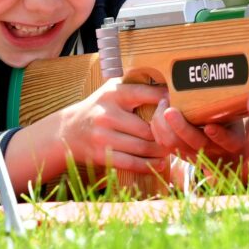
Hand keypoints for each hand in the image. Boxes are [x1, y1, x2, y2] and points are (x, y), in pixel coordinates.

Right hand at [54, 78, 173, 177]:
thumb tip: (170, 82)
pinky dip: (149, 165)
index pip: (147, 95)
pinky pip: (131, 163)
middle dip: (166, 134)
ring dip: (161, 151)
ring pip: (143, 147)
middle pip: (148, 128)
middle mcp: (107, 114)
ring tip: (171, 149)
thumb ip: (136, 84)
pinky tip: (161, 163)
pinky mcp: (101, 154)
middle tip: (179, 136)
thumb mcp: (112, 90)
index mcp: (114, 94)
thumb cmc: (99, 108)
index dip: (167, 101)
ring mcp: (103, 136)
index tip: (180, 106)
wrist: (68, 131)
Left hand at [151, 105, 248, 179]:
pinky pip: (165, 144)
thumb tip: (234, 75)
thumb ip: (235, 102)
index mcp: (233, 142)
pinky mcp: (181, 153)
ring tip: (163, 103)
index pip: (227, 141)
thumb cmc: (235, 125)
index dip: (219, 135)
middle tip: (169, 110)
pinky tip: (158, 112)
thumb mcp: (241, 115)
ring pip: (175, 145)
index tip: (210, 127)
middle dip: (180, 128)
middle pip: (195, 144)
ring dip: (164, 126)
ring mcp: (195, 154)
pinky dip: (158, 129)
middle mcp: (213, 150)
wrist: (231, 152)